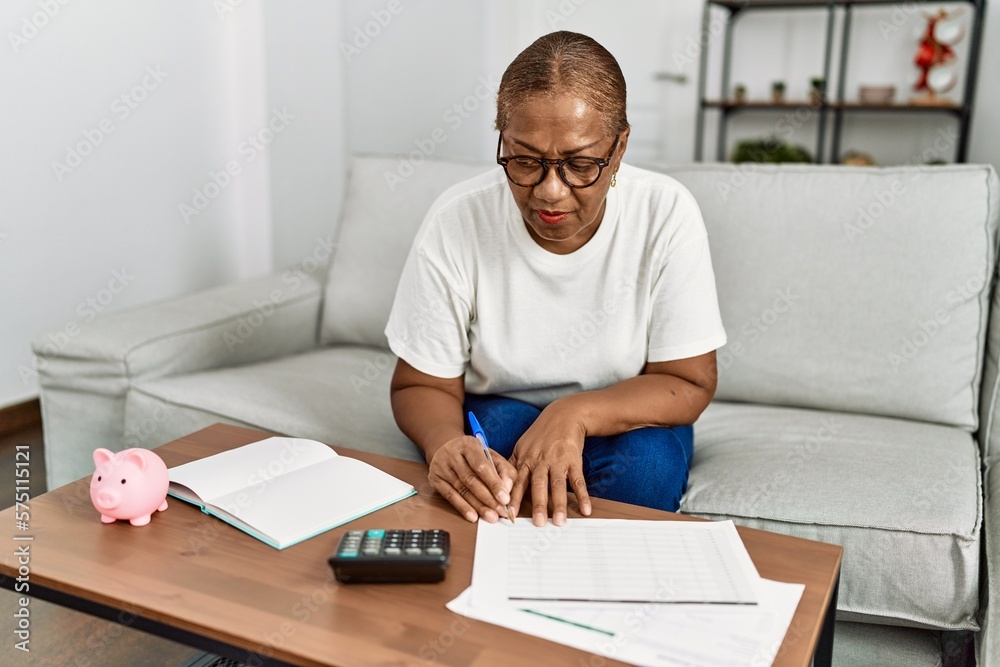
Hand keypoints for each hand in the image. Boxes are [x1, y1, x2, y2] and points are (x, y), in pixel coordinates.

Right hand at [427, 435, 516, 522]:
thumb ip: (504, 470)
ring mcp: (441, 467)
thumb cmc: (473, 456)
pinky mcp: (435, 479)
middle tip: (500, 512)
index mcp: (469, 445)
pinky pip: (450, 496)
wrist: (446, 449)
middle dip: (488, 498)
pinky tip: (473, 516)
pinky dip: (463, 507)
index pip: (482, 466)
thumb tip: (507, 489)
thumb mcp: (490, 456)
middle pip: (471, 479)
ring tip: (490, 516)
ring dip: (478, 506)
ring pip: (462, 489)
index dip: (494, 483)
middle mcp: (452, 454)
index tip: (505, 499)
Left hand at [508, 401, 592, 526]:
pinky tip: (586, 510)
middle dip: (537, 504)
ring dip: (559, 504)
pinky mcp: (573, 460)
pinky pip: (578, 480)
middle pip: (538, 485)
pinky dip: (582, 495)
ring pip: (557, 484)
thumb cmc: (541, 433)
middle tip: (537, 523)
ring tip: (559, 522)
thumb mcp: (522, 445)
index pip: (517, 482)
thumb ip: (512, 465)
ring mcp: (557, 460)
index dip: (513, 498)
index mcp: (525, 459)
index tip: (509, 514)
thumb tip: (500, 485)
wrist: (564, 415)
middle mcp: (540, 461)